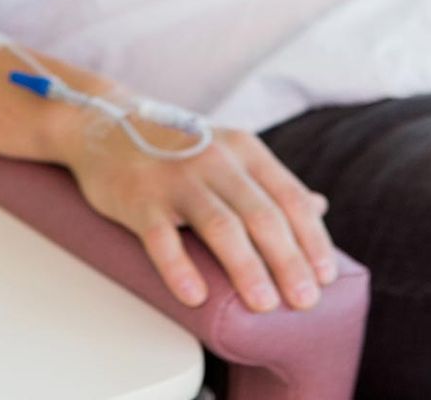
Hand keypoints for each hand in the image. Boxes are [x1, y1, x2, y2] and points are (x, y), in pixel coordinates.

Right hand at [61, 116, 339, 313]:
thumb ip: (271, 182)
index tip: (326, 276)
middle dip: (289, 261)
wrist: (104, 124)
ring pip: (220, 225)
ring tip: (264, 305)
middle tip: (304, 301)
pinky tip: (195, 296)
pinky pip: (162, 237)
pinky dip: (179, 268)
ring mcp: (176, 178)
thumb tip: (319, 208)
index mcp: (244, 150)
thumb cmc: (176, 149)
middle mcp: (215, 160)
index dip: (312, 238)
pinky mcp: (139, 198)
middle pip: (262, 215)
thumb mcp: (230, 153)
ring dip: (247, 268)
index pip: (289, 196)